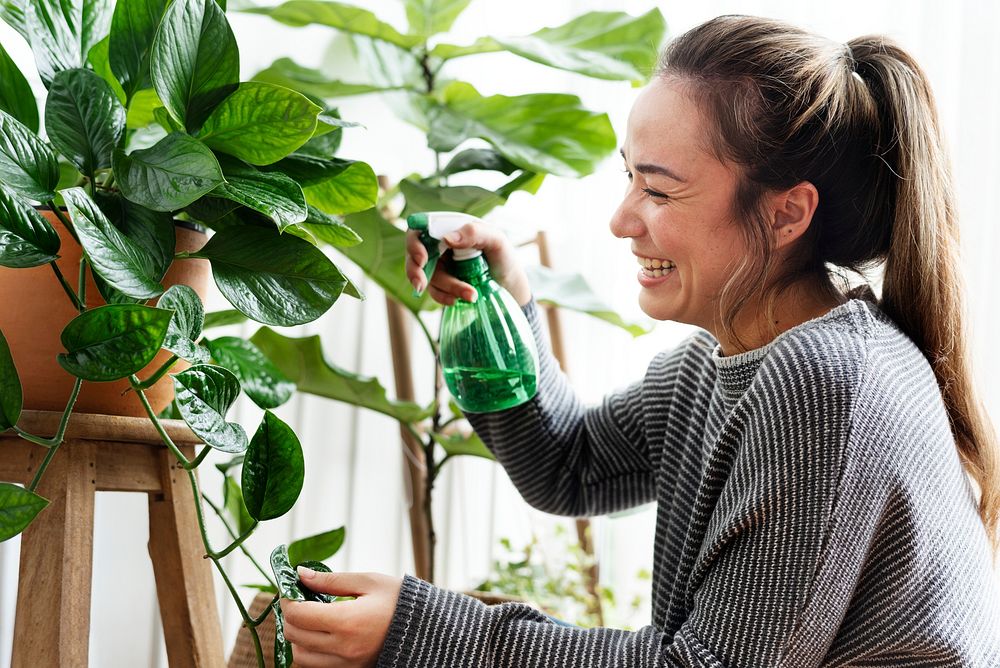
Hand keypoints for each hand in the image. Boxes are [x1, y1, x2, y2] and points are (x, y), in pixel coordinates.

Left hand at [280, 568, 402, 667]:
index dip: (288, 600)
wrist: (427, 628)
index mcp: (347, 621)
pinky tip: (320, 635)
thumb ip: (331, 580)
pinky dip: (310, 653)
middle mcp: (343, 648)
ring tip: (310, 620)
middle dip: (291, 616)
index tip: (292, 589)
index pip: (298, 615)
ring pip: (301, 658)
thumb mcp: (368, 582)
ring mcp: (347, 664)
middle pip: (295, 636)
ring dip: (298, 638)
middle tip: (299, 601)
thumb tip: (301, 574)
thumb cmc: (399, 601)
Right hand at [405, 221, 531, 306]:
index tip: (422, 259)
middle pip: (414, 256)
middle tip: (421, 284)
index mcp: (450, 229)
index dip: (414, 243)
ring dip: (446, 287)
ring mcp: (441, 267)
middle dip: (415, 271)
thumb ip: (474, 233)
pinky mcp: (443, 285)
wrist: (512, 288)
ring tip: (471, 294)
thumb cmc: (504, 258)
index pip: (421, 230)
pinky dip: (443, 297)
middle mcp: (441, 247)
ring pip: (427, 278)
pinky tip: (457, 301)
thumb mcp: (496, 241)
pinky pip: (434, 292)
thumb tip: (447, 238)